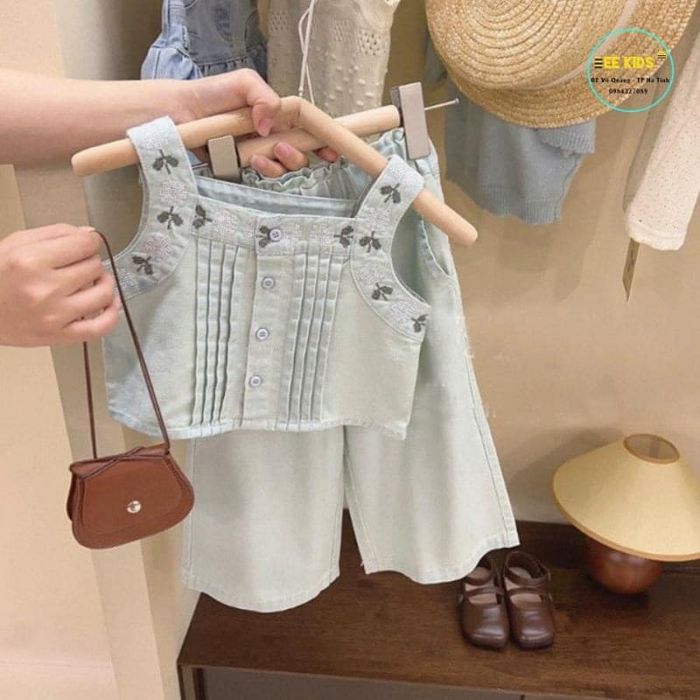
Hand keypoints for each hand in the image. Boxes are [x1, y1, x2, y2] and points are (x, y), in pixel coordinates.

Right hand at [0, 225, 117, 346]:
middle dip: (89, 262)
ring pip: (103, 293)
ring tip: (93, 282)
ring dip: (103, 284)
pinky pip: (100, 328)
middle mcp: (44, 289)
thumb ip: (55, 234)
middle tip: (77, 266)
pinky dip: (112, 314)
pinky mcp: (59, 336)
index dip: (88, 242)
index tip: (84, 245)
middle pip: (94, 267)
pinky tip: (109, 304)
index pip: (85, 244)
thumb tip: (90, 234)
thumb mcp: (15, 244)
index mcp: (31, 261)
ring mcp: (54, 316)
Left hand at [180, 69, 337, 176]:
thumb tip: (272, 124)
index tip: (332, 151)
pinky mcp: (243, 172)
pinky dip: (262, 171)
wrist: (176, 115)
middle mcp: (271, 138)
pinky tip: (250, 161)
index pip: (307, 131)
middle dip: (299, 156)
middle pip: (301, 154)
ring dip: (279, 165)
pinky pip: (262, 179)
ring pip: (284, 169)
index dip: (322, 141)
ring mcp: (258, 156)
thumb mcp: (243, 83)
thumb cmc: (210, 96)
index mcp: (277, 118)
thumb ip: (264, 97)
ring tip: (260, 156)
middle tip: (283, 149)